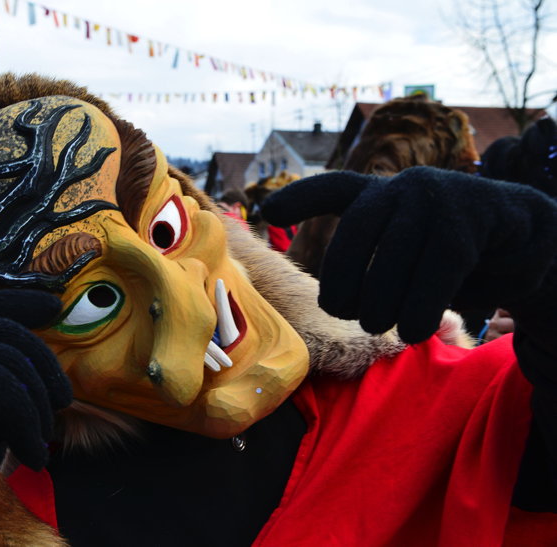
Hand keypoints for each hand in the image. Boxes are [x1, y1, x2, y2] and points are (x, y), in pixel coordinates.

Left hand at [261, 166, 556, 343]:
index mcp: (378, 192)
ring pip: (389, 265)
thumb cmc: (448, 251)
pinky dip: (419, 312)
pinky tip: (417, 329)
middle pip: (350, 240)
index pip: (333, 189)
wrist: (525, 237)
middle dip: (343, 287)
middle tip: (349, 315)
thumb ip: (369, 261)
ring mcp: (435, 200)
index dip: (300, 199)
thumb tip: (339, 302)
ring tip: (387, 327)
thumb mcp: (403, 247)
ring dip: (383, 309)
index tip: (269, 213)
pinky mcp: (467, 225)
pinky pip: (432, 278)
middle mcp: (401, 187)